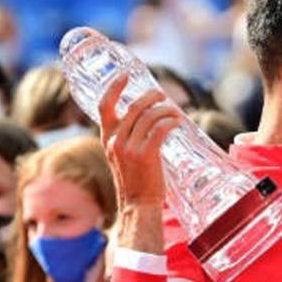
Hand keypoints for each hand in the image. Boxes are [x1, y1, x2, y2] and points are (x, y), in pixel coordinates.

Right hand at [99, 75, 184, 207]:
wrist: (137, 205)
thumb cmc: (134, 181)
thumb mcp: (121, 156)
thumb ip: (125, 138)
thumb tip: (143, 118)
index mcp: (107, 139)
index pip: (104, 106)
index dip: (114, 87)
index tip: (126, 75)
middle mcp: (116, 141)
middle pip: (134, 107)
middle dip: (151, 97)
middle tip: (162, 96)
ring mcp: (130, 148)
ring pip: (149, 116)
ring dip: (165, 110)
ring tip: (175, 113)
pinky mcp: (146, 155)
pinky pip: (160, 129)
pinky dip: (171, 122)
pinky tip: (177, 123)